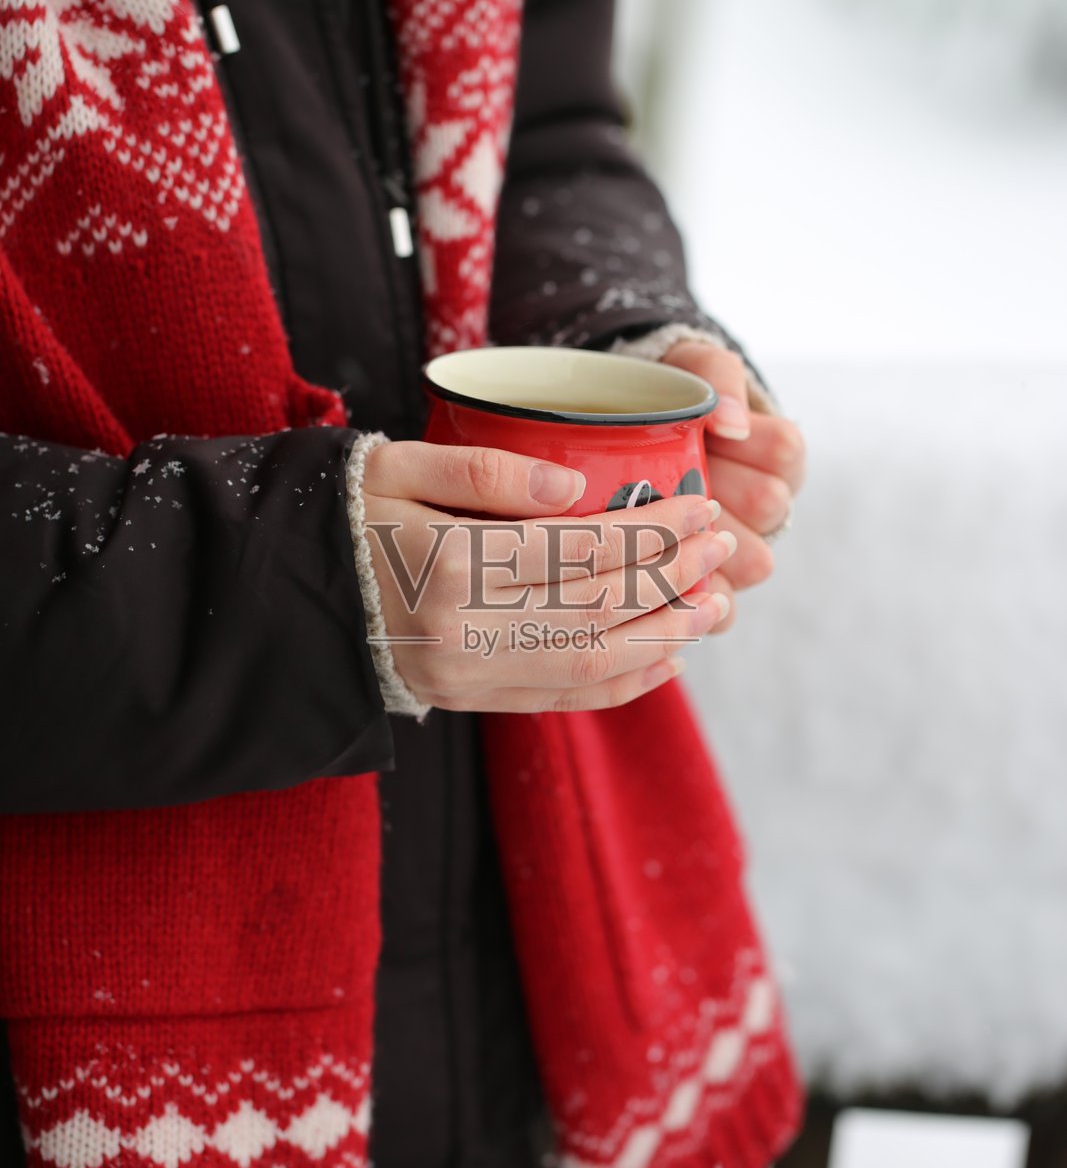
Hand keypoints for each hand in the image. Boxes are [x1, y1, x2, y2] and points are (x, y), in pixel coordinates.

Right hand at [361, 441, 738, 711]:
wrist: (291, 598)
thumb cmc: (349, 514)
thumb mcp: (397, 467)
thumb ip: (482, 472)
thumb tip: (571, 488)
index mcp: (450, 564)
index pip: (579, 550)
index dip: (650, 531)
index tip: (700, 507)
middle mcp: (466, 631)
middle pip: (599, 608)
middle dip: (672, 578)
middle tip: (722, 547)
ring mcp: (469, 676)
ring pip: (593, 664)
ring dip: (664, 636)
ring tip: (713, 605)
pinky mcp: (471, 700)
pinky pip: (564, 699)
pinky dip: (624, 682)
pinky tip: (665, 656)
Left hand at [661, 340, 805, 628]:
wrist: (621, 443)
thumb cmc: (664, 406)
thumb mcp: (692, 372)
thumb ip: (718, 381)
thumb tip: (732, 424)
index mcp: (773, 454)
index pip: (783, 450)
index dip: (746, 443)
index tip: (707, 432)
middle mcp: (766, 508)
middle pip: (768, 505)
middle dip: (716, 488)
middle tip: (668, 479)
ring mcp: (742, 555)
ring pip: (750, 559)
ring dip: (703, 542)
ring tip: (654, 523)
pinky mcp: (712, 594)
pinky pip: (722, 610)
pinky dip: (695, 601)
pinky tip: (658, 583)